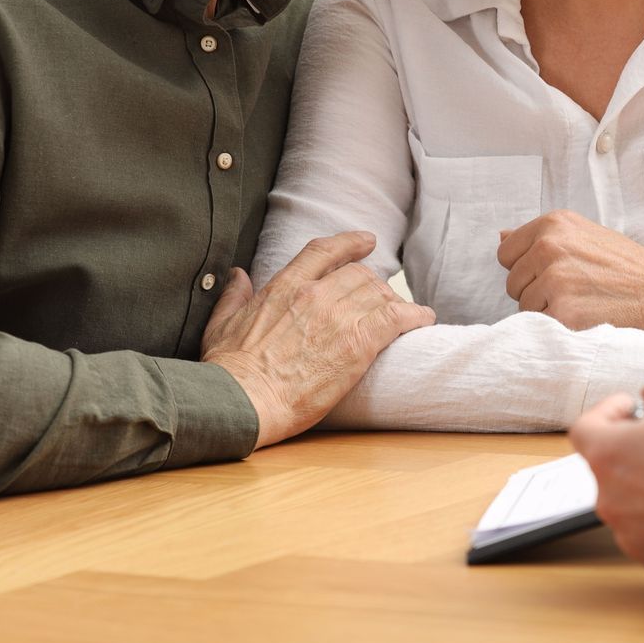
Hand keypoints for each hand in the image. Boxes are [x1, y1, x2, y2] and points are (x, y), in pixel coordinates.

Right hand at [202, 231, 435, 447]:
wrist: (242, 401)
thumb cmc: (228, 371)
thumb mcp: (220, 325)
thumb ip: (233, 296)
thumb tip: (238, 275)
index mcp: (283, 287)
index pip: (324, 251)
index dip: (350, 243)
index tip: (367, 241)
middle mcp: (314, 294)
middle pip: (359, 274)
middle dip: (373, 284)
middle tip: (380, 301)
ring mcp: (337, 317)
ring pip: (380, 293)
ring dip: (393, 302)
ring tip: (400, 316)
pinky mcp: (358, 343)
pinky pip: (398, 317)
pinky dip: (415, 316)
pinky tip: (423, 320)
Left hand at [498, 210, 643, 336]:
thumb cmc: (627, 266)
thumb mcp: (585, 235)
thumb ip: (543, 237)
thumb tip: (501, 237)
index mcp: (553, 224)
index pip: (506, 254)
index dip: (527, 269)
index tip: (555, 274)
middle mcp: (550, 247)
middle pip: (512, 283)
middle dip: (536, 292)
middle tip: (575, 291)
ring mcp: (556, 280)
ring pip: (525, 308)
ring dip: (547, 313)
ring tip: (583, 304)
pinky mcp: (564, 312)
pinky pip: (541, 328)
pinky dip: (559, 329)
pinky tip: (586, 319)